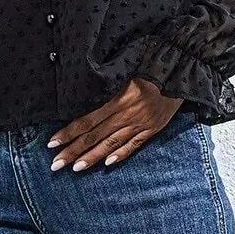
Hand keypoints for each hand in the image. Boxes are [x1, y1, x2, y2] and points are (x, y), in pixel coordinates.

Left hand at [46, 79, 183, 172]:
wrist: (182, 70)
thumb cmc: (151, 65)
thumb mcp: (125, 71)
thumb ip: (107, 86)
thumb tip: (85, 97)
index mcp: (118, 99)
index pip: (87, 121)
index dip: (68, 133)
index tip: (52, 144)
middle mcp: (127, 114)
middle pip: (94, 136)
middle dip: (73, 151)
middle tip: (56, 164)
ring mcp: (140, 124)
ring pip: (111, 144)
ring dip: (92, 157)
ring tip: (75, 168)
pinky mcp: (152, 128)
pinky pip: (134, 145)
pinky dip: (120, 155)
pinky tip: (107, 164)